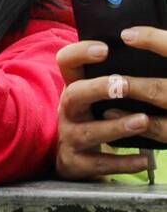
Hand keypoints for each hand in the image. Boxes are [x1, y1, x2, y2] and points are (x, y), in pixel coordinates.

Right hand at [54, 29, 166, 179]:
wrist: (74, 159)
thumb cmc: (95, 119)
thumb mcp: (95, 97)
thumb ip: (111, 79)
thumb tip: (142, 47)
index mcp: (74, 87)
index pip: (66, 62)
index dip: (81, 53)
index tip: (105, 49)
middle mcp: (68, 110)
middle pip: (74, 94)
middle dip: (98, 89)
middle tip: (122, 84)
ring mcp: (69, 137)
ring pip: (89, 132)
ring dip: (116, 126)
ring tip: (142, 121)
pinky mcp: (75, 163)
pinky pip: (98, 163)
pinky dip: (123, 162)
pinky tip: (145, 160)